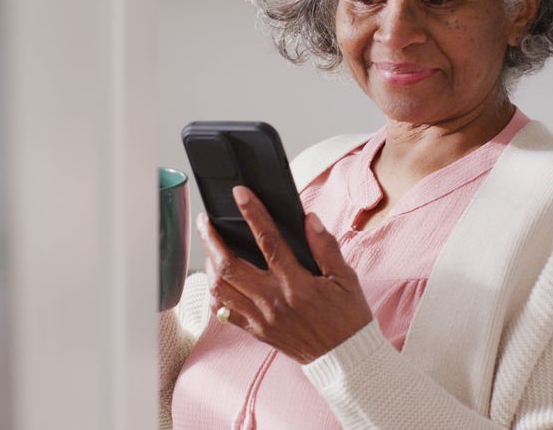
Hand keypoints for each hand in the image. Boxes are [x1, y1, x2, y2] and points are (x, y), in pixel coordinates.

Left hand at [197, 185, 373, 363]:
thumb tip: (310, 219)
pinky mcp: (256, 331)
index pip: (268, 241)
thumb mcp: (346, 278)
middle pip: (230, 265)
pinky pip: (224, 312)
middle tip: (206, 220)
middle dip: (212, 238)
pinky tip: (215, 279)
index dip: (252, 213)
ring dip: (208, 264)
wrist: (344, 358)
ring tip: (208, 246)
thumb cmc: (346, 317)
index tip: (240, 194)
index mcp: (297, 284)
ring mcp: (261, 318)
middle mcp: (273, 301)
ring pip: (220, 288)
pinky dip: (214, 293)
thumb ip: (326, 247)